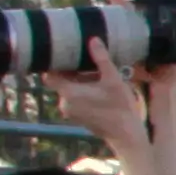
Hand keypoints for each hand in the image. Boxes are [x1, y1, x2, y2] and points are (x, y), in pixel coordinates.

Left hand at [54, 58, 169, 174]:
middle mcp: (65, 103)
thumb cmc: (120, 106)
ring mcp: (70, 112)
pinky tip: (96, 87)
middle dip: (71, 71)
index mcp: (69, 93)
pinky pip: (73, 99)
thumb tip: (93, 39)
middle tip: (85, 60)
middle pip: (60, 82)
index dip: (54, 65)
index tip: (63, 54)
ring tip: (94, 73)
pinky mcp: (77, 117)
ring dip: (78, 82)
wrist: (126, 135)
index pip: (49, 76)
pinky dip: (81, 92)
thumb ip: (101, 59)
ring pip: (68, 90)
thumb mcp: (113, 79)